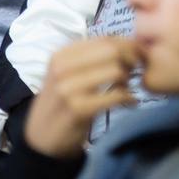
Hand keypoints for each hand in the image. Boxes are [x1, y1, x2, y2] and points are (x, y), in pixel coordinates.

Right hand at [24, 37, 140, 158]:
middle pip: (113, 51)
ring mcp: (68, 89)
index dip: (129, 45)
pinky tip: (129, 102)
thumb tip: (131, 43)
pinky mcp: (78, 109)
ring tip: (126, 87)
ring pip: (116, 70)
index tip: (137, 56)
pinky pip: (116, 95)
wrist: (41, 140)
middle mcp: (62, 68)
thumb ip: (93, 57)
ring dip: (128, 79)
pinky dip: (129, 98)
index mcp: (61, 55)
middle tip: (134, 72)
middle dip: (131, 59)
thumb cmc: (61, 102)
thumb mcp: (68, 74)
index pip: (105, 38)